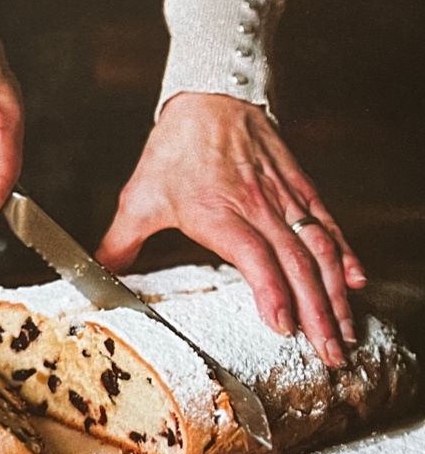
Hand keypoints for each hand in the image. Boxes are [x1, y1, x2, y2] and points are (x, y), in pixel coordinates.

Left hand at [96, 93, 366, 366]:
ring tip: (346, 331)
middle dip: (318, 314)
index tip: (285, 327)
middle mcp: (257, 207)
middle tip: (332, 355)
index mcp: (218, 213)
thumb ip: (121, 241)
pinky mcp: (298, 186)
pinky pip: (327, 222)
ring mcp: (282, 196)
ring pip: (319, 248)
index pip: (255, 258)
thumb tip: (98, 274)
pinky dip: (345, 253)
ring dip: (336, 293)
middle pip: (297, 264)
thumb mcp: (139, 196)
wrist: (208, 97)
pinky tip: (355, 280)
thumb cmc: (174, 150)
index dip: (273, 293)